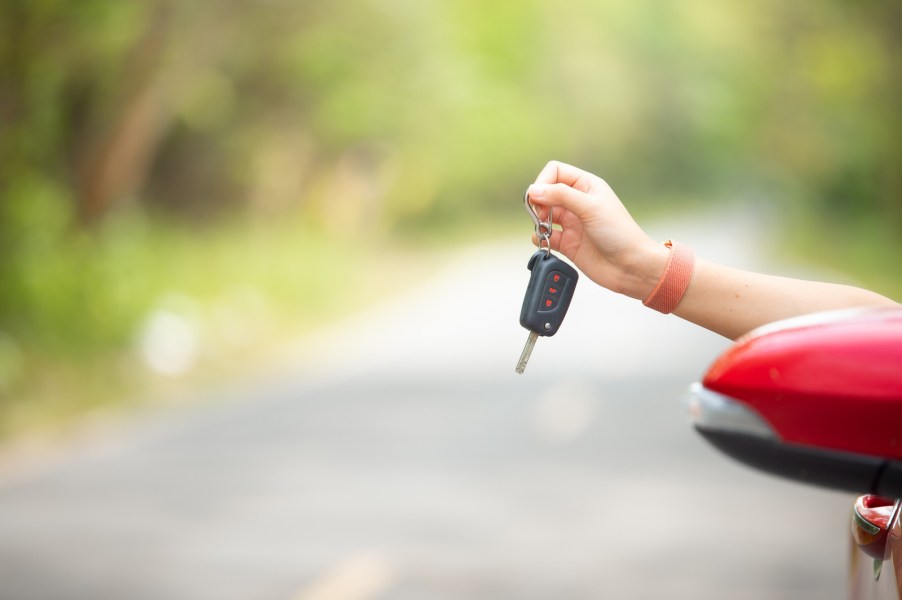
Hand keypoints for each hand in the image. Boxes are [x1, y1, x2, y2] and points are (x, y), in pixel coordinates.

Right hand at [527, 161, 665, 299]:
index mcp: (586, 186)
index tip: (539, 196)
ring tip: (544, 228)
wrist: (630, 266)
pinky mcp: (568, 243)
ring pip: (543, 214)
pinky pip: (545, 236)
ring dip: (538, 220)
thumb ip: (560, 195)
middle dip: (539, 202)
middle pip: (546, 192)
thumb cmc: (620, 234)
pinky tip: (546, 241)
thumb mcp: (590, 207)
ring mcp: (572, 223)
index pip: (556, 172)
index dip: (544, 181)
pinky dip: (540, 238)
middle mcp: (577, 202)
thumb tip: (534, 190)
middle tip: (541, 213)